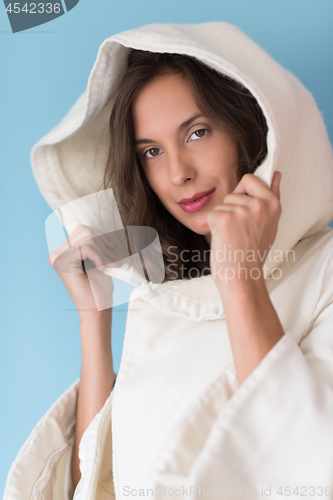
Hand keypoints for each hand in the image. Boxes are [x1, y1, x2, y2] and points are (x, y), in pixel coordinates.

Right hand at [48, 225, 118, 314]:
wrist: (96, 309)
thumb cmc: (98, 288)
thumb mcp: (95, 261)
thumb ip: (92, 245)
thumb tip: (97, 228)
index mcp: (62, 253)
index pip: (82, 230)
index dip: (100, 236)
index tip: (113, 250)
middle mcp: (56, 254)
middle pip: (84, 230)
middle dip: (103, 243)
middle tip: (114, 259)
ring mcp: (57, 257)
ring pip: (87, 238)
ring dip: (104, 251)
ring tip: (112, 264)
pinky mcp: (62, 261)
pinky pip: (86, 247)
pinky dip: (100, 256)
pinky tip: (103, 269)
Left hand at [207, 171, 281, 294]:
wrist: (242, 277)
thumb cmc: (252, 254)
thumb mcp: (269, 224)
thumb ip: (271, 199)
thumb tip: (276, 174)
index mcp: (273, 204)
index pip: (251, 179)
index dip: (244, 192)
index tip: (244, 207)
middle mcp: (259, 204)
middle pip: (234, 191)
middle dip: (232, 207)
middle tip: (239, 229)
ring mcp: (241, 210)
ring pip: (222, 205)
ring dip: (223, 220)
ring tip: (233, 238)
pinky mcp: (224, 218)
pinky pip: (211, 215)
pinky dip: (213, 228)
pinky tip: (224, 240)